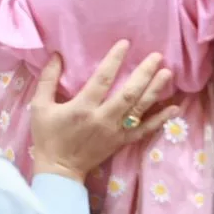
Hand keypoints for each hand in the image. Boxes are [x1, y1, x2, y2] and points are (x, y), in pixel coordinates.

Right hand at [29, 40, 178, 183]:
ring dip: (155, 90)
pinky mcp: (122, 143)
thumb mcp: (39, 106)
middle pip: (128, 93)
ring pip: (139, 109)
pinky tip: (174, 108)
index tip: (125, 44)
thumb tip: (56, 55)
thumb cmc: (47, 135)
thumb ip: (47, 79)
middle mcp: (102, 119)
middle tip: (156, 56)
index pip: (102, 79)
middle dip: (143, 73)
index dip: (114, 60)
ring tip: (167, 73)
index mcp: (82, 107)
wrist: (59, 169)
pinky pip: (145, 130)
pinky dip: (160, 120)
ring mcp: (115, 132)